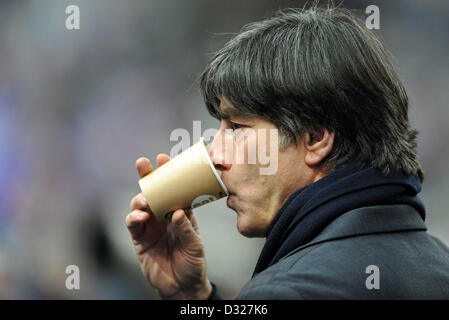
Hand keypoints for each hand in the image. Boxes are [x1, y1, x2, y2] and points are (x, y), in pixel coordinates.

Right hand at [126, 154, 211, 298]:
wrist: (182, 287)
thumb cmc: (193, 263)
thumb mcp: (195, 244)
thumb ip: (186, 228)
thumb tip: (178, 212)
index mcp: (180, 213)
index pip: (174, 190)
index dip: (168, 174)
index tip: (164, 159)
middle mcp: (163, 216)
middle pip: (153, 192)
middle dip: (147, 176)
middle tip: (143, 164)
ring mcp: (150, 226)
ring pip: (139, 204)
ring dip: (140, 198)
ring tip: (145, 199)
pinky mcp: (139, 239)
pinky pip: (132, 223)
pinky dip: (134, 216)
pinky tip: (141, 215)